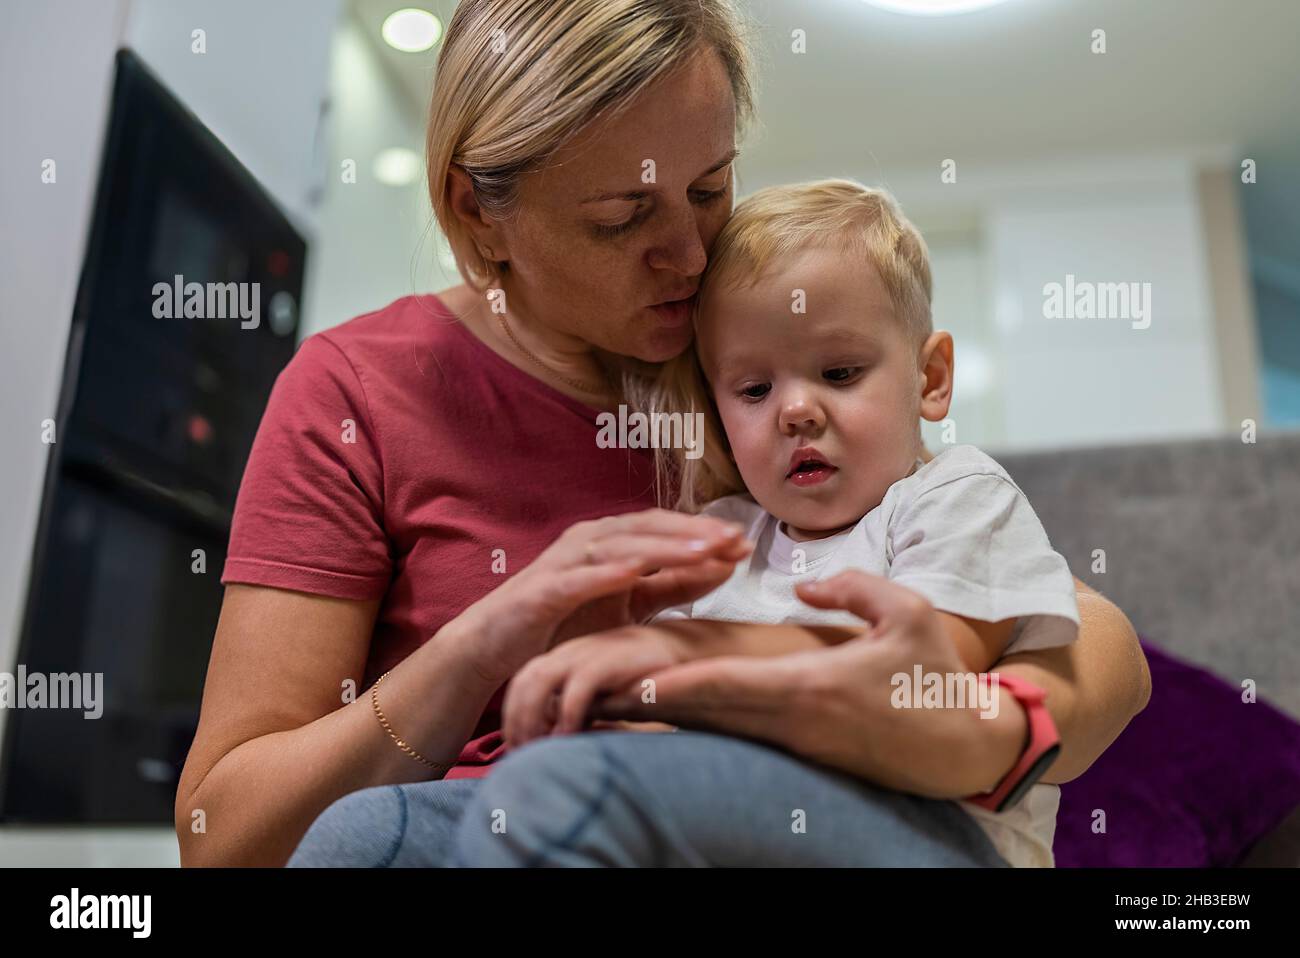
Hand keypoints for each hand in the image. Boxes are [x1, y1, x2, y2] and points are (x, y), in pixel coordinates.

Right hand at [450, 509, 751, 685]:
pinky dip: (606, 571)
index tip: (746, 543)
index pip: (667, 530)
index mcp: (613, 541)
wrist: (498, 647)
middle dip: (693, 533)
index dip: (705, 533)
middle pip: (649, 528)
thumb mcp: (629, 605)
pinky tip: (634, 571)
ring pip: (621, 546)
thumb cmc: (566, 622)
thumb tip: (724, 568)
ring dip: (662, 546)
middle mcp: (590, 541)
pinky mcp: (542, 589)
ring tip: (700, 551)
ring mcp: (564, 561)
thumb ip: (672, 587)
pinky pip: (578, 577)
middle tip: (733, 539)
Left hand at [502, 625, 689, 745]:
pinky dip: (567, 713)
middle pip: (524, 684)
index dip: (512, 716)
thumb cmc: (635, 678)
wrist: (677, 650)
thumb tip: (550, 741)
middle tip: (519, 753)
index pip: (521, 686)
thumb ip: (574, 710)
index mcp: (560, 659)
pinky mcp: (607, 660)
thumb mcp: (598, 694)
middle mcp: (567, 654)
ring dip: (533, 717)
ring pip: (540, 682)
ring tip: (536, 748)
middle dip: (517, 720)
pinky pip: (578, 688)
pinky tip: (567, 737)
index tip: (513, 747)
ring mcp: (585, 654)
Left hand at [591, 570, 1027, 796]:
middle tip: (594, 698)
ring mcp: (796, 743)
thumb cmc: (938, 675)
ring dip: (667, 718)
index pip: (731, 685)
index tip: (634, 681)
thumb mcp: (907, 612)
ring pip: (717, 729)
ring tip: (613, 706)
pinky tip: (671, 719)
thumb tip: (804, 582)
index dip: (679, 683)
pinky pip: (739, 738)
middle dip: (651, 706)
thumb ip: (851, 588)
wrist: (966, 746)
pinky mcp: (804, 754)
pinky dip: (700, 728)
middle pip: (708, 714)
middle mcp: (793, 721)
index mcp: (812, 687)